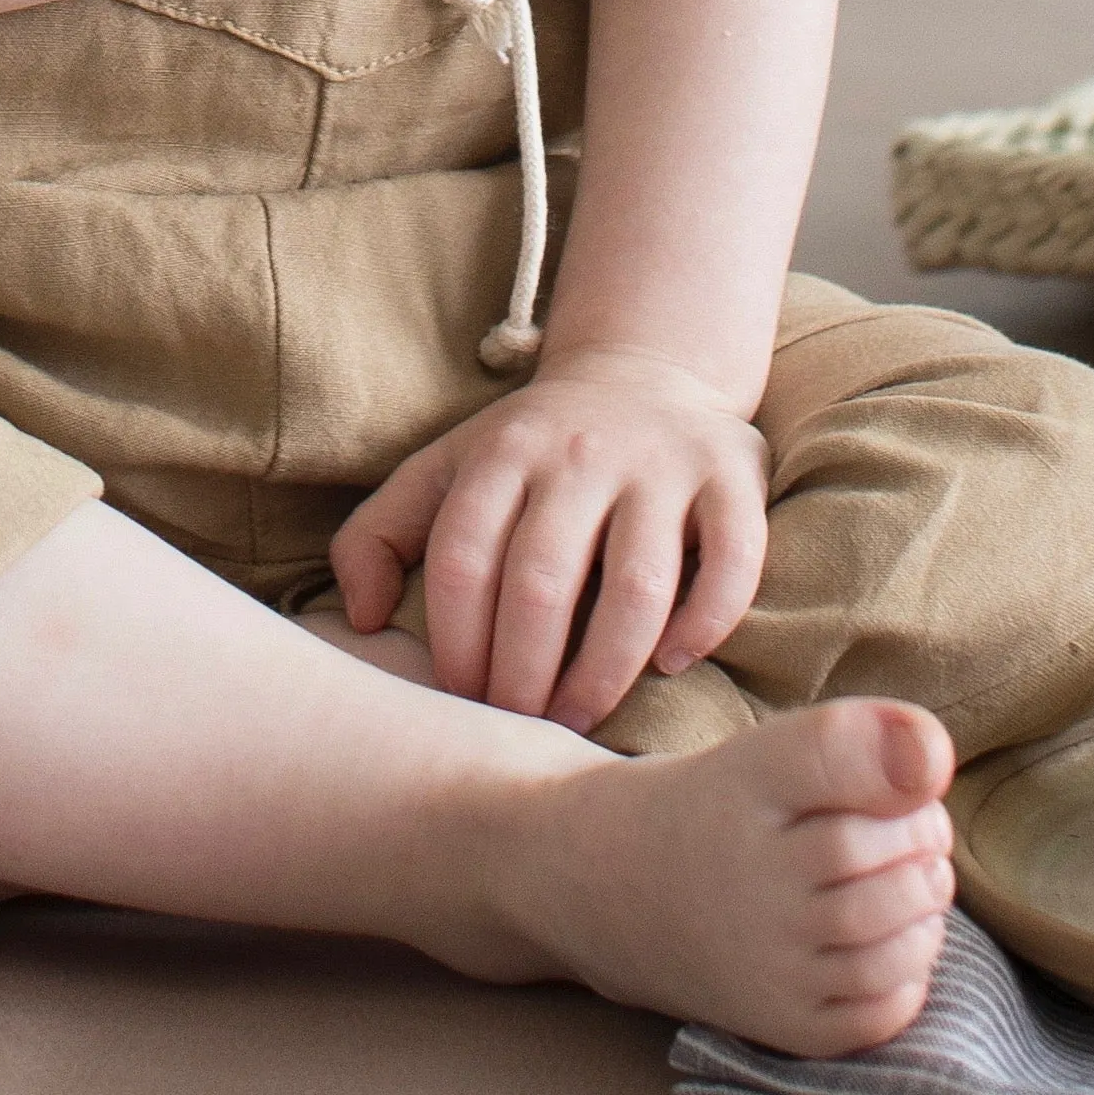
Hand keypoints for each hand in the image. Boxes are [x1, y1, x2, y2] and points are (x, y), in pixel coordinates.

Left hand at [326, 340, 771, 733]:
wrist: (644, 369)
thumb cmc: (531, 451)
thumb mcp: (444, 469)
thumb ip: (379, 534)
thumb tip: (361, 618)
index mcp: (502, 454)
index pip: (464, 557)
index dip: (456, 640)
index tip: (460, 697)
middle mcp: (580, 453)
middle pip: (543, 581)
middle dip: (523, 672)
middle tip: (518, 725)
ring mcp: (661, 463)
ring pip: (638, 584)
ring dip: (605, 668)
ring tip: (580, 716)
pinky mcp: (732, 475)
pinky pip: (732, 560)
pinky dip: (707, 621)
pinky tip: (673, 664)